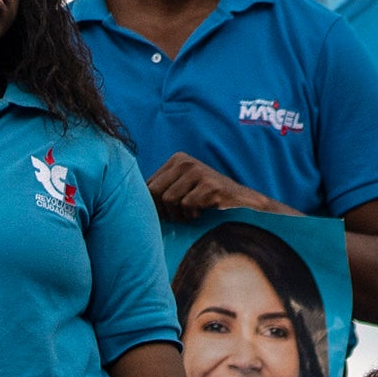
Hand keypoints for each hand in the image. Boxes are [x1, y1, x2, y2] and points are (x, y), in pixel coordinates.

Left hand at [148, 153, 278, 220]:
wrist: (243, 203)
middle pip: (155, 192)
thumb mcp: (184, 188)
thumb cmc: (209, 200)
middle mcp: (186, 162)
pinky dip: (192, 215)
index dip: (153, 205)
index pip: (148, 185)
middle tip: (179, 217)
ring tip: (191, 214)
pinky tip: (202, 213)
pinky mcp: (209, 185)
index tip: (167, 214)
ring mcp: (198, 172)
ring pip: (169, 200)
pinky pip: (187, 205)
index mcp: (177, 159)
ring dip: (179, 215)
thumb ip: (163, 190)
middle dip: (164, 210)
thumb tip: (134, 201)